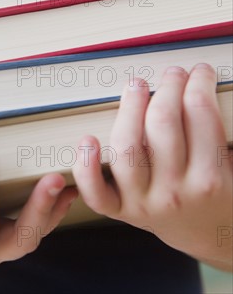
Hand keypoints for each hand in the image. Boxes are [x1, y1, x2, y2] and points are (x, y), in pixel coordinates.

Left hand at [73, 64, 232, 270]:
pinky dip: (86, 166)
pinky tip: (88, 139)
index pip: (200, 112)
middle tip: (172, 74)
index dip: (199, 81)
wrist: (206, 233)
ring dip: (128, 108)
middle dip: (167, 86)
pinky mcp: (120, 209)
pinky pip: (96, 191)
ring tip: (137, 85)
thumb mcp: (230, 164)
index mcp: (210, 178)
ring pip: (127, 146)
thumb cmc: (217, 191)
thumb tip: (202, 84)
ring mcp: (143, 201)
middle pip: (163, 122)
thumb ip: (216, 130)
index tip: (199, 71)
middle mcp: (175, 191)